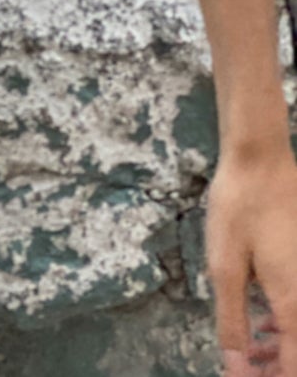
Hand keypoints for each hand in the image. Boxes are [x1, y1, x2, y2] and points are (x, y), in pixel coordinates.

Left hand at [206, 145, 296, 372]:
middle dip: (277, 368)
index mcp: (294, 305)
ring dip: (281, 349)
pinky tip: (262, 320)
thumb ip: (233, 322)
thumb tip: (235, 369)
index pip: (295, 368)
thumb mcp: (225, 268)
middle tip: (244, 370)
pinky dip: (285, 323)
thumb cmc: (239, 209)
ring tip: (249, 354)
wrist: (260, 158)